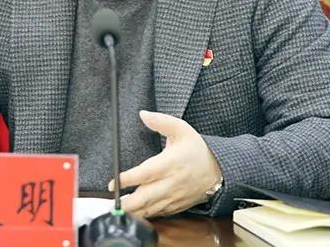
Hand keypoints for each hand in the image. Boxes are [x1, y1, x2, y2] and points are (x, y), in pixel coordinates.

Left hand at [108, 110, 222, 218]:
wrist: (219, 171)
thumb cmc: (197, 150)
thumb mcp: (182, 129)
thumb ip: (161, 122)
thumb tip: (143, 114)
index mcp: (171, 163)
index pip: (146, 173)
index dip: (128, 179)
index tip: (113, 182)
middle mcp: (171, 183)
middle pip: (146, 197)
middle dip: (127, 203)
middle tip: (110, 205)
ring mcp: (173, 197)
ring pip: (150, 209)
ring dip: (133, 212)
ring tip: (116, 212)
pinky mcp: (176, 206)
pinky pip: (158, 214)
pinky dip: (145, 216)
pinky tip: (133, 214)